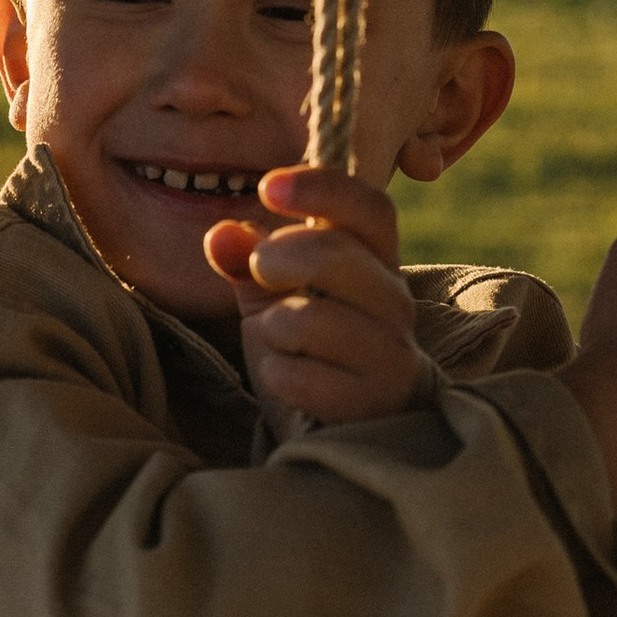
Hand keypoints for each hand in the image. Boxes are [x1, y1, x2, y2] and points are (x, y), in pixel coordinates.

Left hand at [206, 166, 423, 427]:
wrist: (341, 429)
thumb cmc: (309, 350)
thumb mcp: (273, 298)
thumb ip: (247, 261)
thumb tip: (221, 233)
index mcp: (377, 262)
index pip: (370, 208)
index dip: (322, 188)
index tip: (268, 186)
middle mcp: (396, 302)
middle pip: (337, 253)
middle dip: (278, 257)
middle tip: (261, 272)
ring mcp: (392, 353)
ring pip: (310, 318)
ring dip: (274, 330)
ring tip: (282, 344)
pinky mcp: (375, 402)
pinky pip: (301, 376)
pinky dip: (278, 377)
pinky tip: (290, 383)